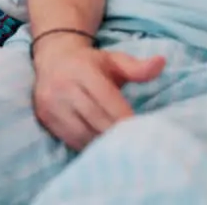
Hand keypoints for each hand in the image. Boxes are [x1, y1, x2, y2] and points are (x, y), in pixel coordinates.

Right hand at [31, 34, 164, 151]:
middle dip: (118, 134)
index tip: (143, 131)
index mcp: (82, 70)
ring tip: (121, 148)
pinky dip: (89, 146)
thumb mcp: (113, 60)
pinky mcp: (45, 118)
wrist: (53, 59)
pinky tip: (102, 146)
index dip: (126, 118)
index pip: (107, 100)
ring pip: (83, 134)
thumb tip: (161, 62)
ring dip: (103, 143)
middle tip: (137, 145)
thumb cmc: (90, 63)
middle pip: (96, 119)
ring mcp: (51, 104)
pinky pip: (71, 140)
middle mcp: (63, 86)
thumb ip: (137, 67)